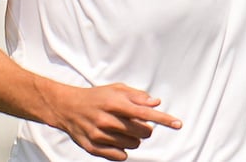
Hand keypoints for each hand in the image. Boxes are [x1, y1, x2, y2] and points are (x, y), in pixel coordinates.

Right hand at [53, 83, 181, 159]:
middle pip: (142, 132)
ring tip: (123, 130)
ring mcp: (99, 135)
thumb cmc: (96, 97)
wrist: (67, 107)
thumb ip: (137, 96)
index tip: (178, 124)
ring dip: (134, 138)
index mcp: (113, 102)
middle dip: (145, 128)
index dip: (163, 119)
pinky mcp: (93, 148)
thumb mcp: (116, 89)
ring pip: (133, 145)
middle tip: (137, 123)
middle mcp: (106, 119)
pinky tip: (116, 139)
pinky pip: (121, 156)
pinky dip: (123, 149)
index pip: (144, 113)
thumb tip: (156, 103)